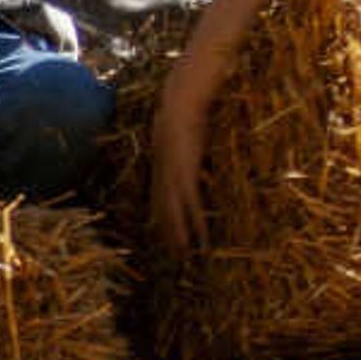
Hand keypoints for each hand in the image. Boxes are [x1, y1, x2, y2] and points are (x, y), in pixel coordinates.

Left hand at [147, 69, 213, 255]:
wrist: (179, 106)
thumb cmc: (181, 113)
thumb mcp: (178, 131)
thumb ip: (180, 143)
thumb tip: (185, 140)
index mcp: (160, 167)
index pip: (158, 198)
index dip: (160, 216)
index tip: (163, 232)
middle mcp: (162, 176)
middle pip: (162, 211)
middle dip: (167, 232)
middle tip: (172, 253)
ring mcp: (172, 178)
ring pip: (173, 214)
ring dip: (178, 235)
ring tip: (183, 254)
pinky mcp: (185, 176)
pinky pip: (190, 206)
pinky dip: (195, 223)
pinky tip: (201, 237)